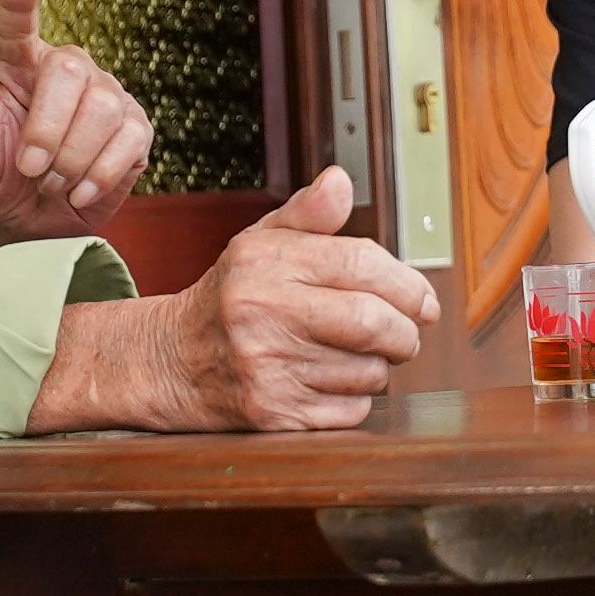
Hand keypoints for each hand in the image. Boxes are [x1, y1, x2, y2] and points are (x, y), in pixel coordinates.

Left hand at [0, 0, 151, 245]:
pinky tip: (78, 192)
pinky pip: (129, 139)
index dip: (20, 0)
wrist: (34, 228)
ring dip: (72, 158)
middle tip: (30, 172)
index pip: (16, 27)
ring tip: (51, 185)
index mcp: (15, 67)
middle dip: (48, 128)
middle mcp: (65, 71)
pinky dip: (100, 174)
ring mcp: (106, 96)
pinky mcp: (135, 128)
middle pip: (69, 71)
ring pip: (102, 107)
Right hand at [29, 169, 434, 432]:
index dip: (407, 284)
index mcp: (265, 263)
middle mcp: (263, 313)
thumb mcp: (258, 244)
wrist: (170, 361)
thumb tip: (341, 182)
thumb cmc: (230, 298)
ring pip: (368, 372)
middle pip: (373, 323)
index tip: (424, 301)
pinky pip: (350, 410)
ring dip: (377, 366)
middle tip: (407, 335)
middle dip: (406, 332)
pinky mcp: (272, 414)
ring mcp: (267, 367)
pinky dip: (355, 399)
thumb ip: (307, 214)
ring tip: (352, 355)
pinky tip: (329, 382)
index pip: (362, 264)